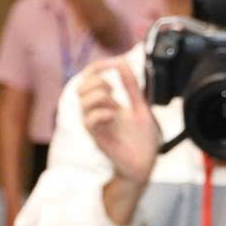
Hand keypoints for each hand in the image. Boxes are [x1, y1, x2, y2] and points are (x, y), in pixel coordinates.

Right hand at [82, 60, 161, 187]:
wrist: (145, 164)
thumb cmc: (142, 139)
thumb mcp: (140, 106)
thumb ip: (132, 86)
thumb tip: (122, 62)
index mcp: (105, 103)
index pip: (90, 78)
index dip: (98, 67)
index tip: (114, 63)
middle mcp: (97, 113)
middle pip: (80, 87)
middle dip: (97, 81)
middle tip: (114, 90)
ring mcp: (96, 126)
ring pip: (82, 102)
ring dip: (100, 96)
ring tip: (115, 104)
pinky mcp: (98, 138)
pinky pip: (89, 121)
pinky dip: (102, 113)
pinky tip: (114, 115)